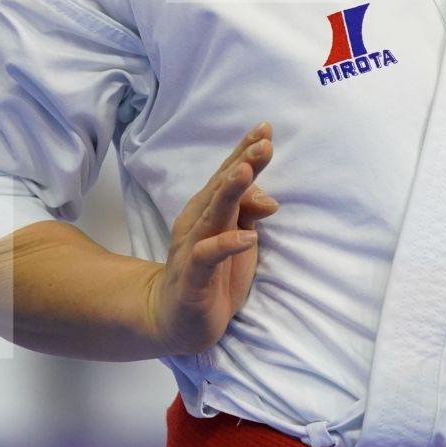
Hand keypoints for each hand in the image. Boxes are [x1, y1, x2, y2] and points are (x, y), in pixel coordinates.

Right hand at [145, 121, 279, 355]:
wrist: (174, 318)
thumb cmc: (213, 272)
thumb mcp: (238, 237)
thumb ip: (250, 213)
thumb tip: (271, 199)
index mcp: (208, 209)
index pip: (227, 174)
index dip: (244, 151)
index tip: (265, 128)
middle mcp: (197, 222)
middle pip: (221, 187)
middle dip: (242, 162)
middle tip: (264, 142)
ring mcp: (192, 248)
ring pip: (212, 214)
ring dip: (230, 192)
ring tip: (248, 171)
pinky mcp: (192, 278)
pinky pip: (207, 257)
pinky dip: (226, 245)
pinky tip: (248, 237)